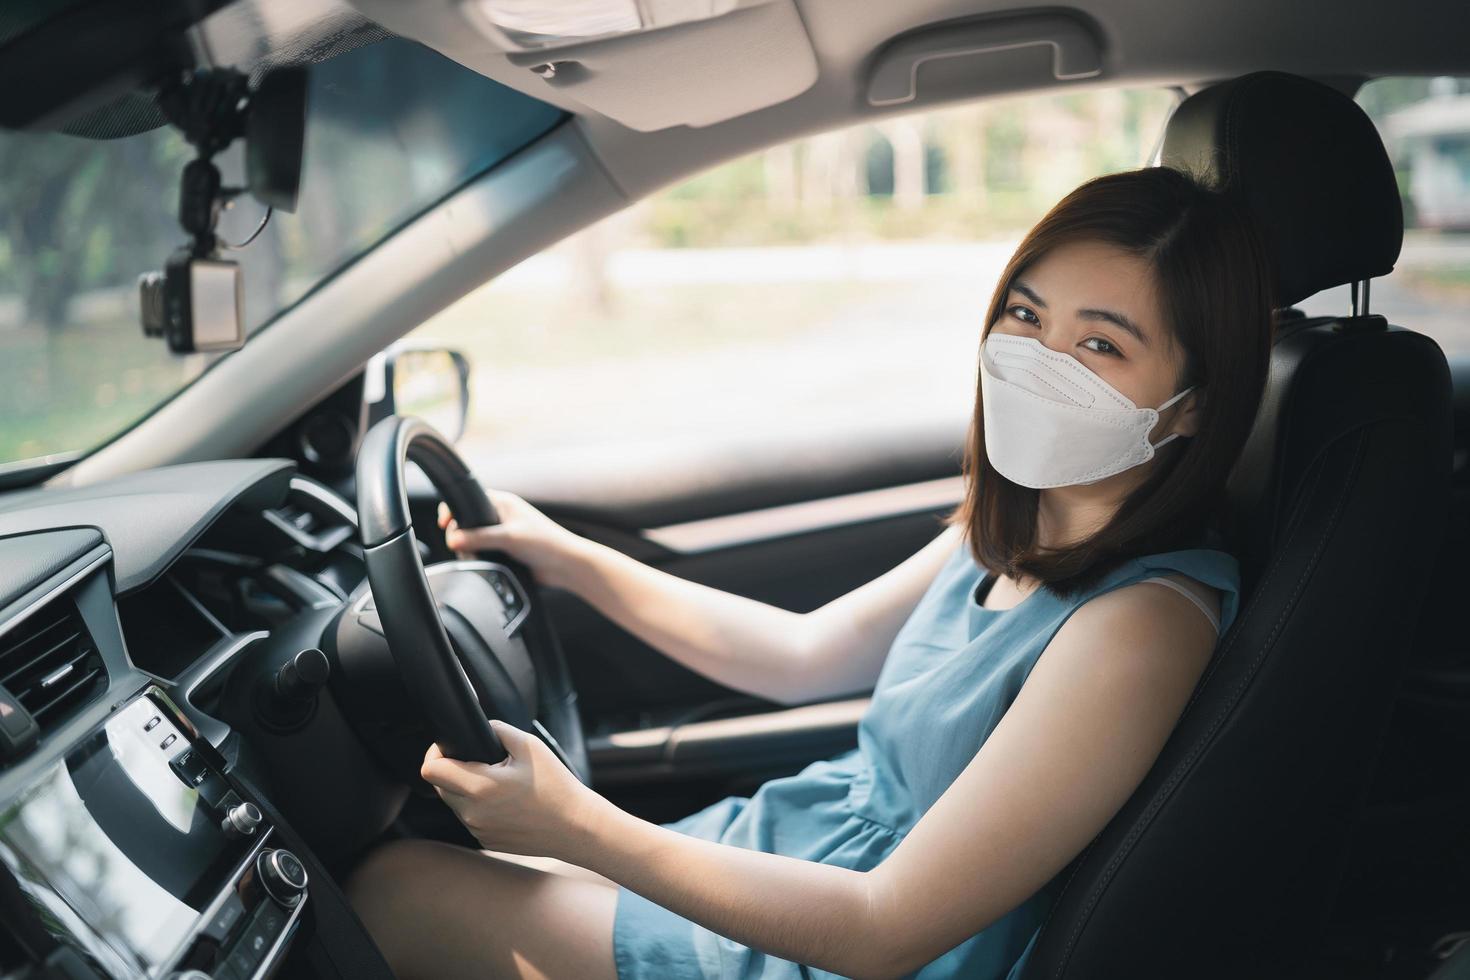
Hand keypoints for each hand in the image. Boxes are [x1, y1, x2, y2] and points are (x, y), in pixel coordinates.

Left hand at [420, 720, 607, 860]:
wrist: (575, 827)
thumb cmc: (556, 786)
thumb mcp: (529, 746)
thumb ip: (497, 730)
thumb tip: (480, 726)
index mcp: (480, 787)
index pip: (431, 770)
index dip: (435, 753)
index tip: (451, 747)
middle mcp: (473, 813)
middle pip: (440, 786)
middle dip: (452, 770)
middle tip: (482, 762)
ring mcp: (478, 830)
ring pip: (455, 803)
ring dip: (466, 789)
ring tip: (499, 782)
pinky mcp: (486, 841)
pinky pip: (471, 818)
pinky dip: (479, 806)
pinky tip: (505, 801)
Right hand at [438, 489, 590, 589]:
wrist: (565, 566)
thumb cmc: (547, 544)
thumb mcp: (510, 537)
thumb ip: (480, 537)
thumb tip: (453, 539)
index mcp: (503, 502)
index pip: (469, 499)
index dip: (454, 510)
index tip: (444, 524)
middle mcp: (500, 516)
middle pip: (467, 521)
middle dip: (460, 533)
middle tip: (460, 546)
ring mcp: (501, 534)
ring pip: (473, 538)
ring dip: (469, 548)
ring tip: (474, 556)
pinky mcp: (503, 551)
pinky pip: (481, 552)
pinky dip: (477, 557)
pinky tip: (481, 563)